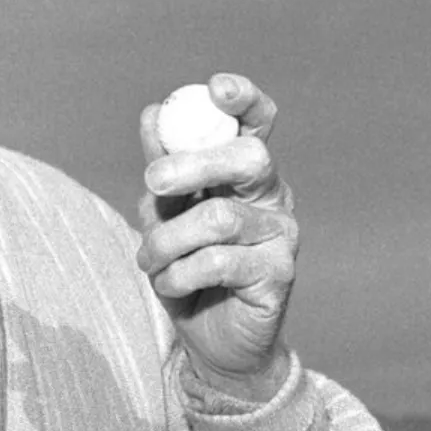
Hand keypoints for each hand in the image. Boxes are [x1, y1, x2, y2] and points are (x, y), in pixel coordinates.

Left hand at [136, 73, 297, 401]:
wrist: (211, 342)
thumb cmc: (187, 271)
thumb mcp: (165, 217)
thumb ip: (163, 172)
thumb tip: (152, 114)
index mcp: (245, 174)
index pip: (256, 123)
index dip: (244, 99)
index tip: (216, 88)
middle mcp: (272, 196)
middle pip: (250, 158)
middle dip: (194, 165)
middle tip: (153, 182)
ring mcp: (281, 234)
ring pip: (219, 217)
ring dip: (167, 240)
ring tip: (149, 261)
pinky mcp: (279, 274)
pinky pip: (218, 262)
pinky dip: (178, 274)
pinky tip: (170, 285)